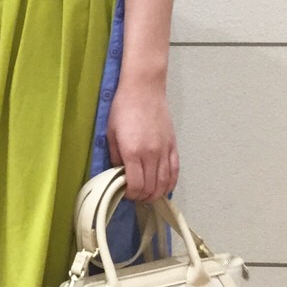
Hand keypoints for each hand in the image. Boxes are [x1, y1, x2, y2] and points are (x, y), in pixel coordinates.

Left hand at [106, 78, 178, 200]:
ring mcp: (164, 151)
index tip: (125, 193)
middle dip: (142, 196)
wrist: (144, 90)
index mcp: (132, 152)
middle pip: (151, 187)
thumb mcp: (111, 133)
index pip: (136, 185)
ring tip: (148, 195)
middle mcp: (151, 154)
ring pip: (165, 183)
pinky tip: (164, 188)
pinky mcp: (173, 146)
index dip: (131, 195)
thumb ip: (115, 157)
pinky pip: (175, 171)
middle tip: (135, 196)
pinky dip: (170, 183)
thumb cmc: (122, 109)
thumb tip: (119, 175)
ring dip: (157, 193)